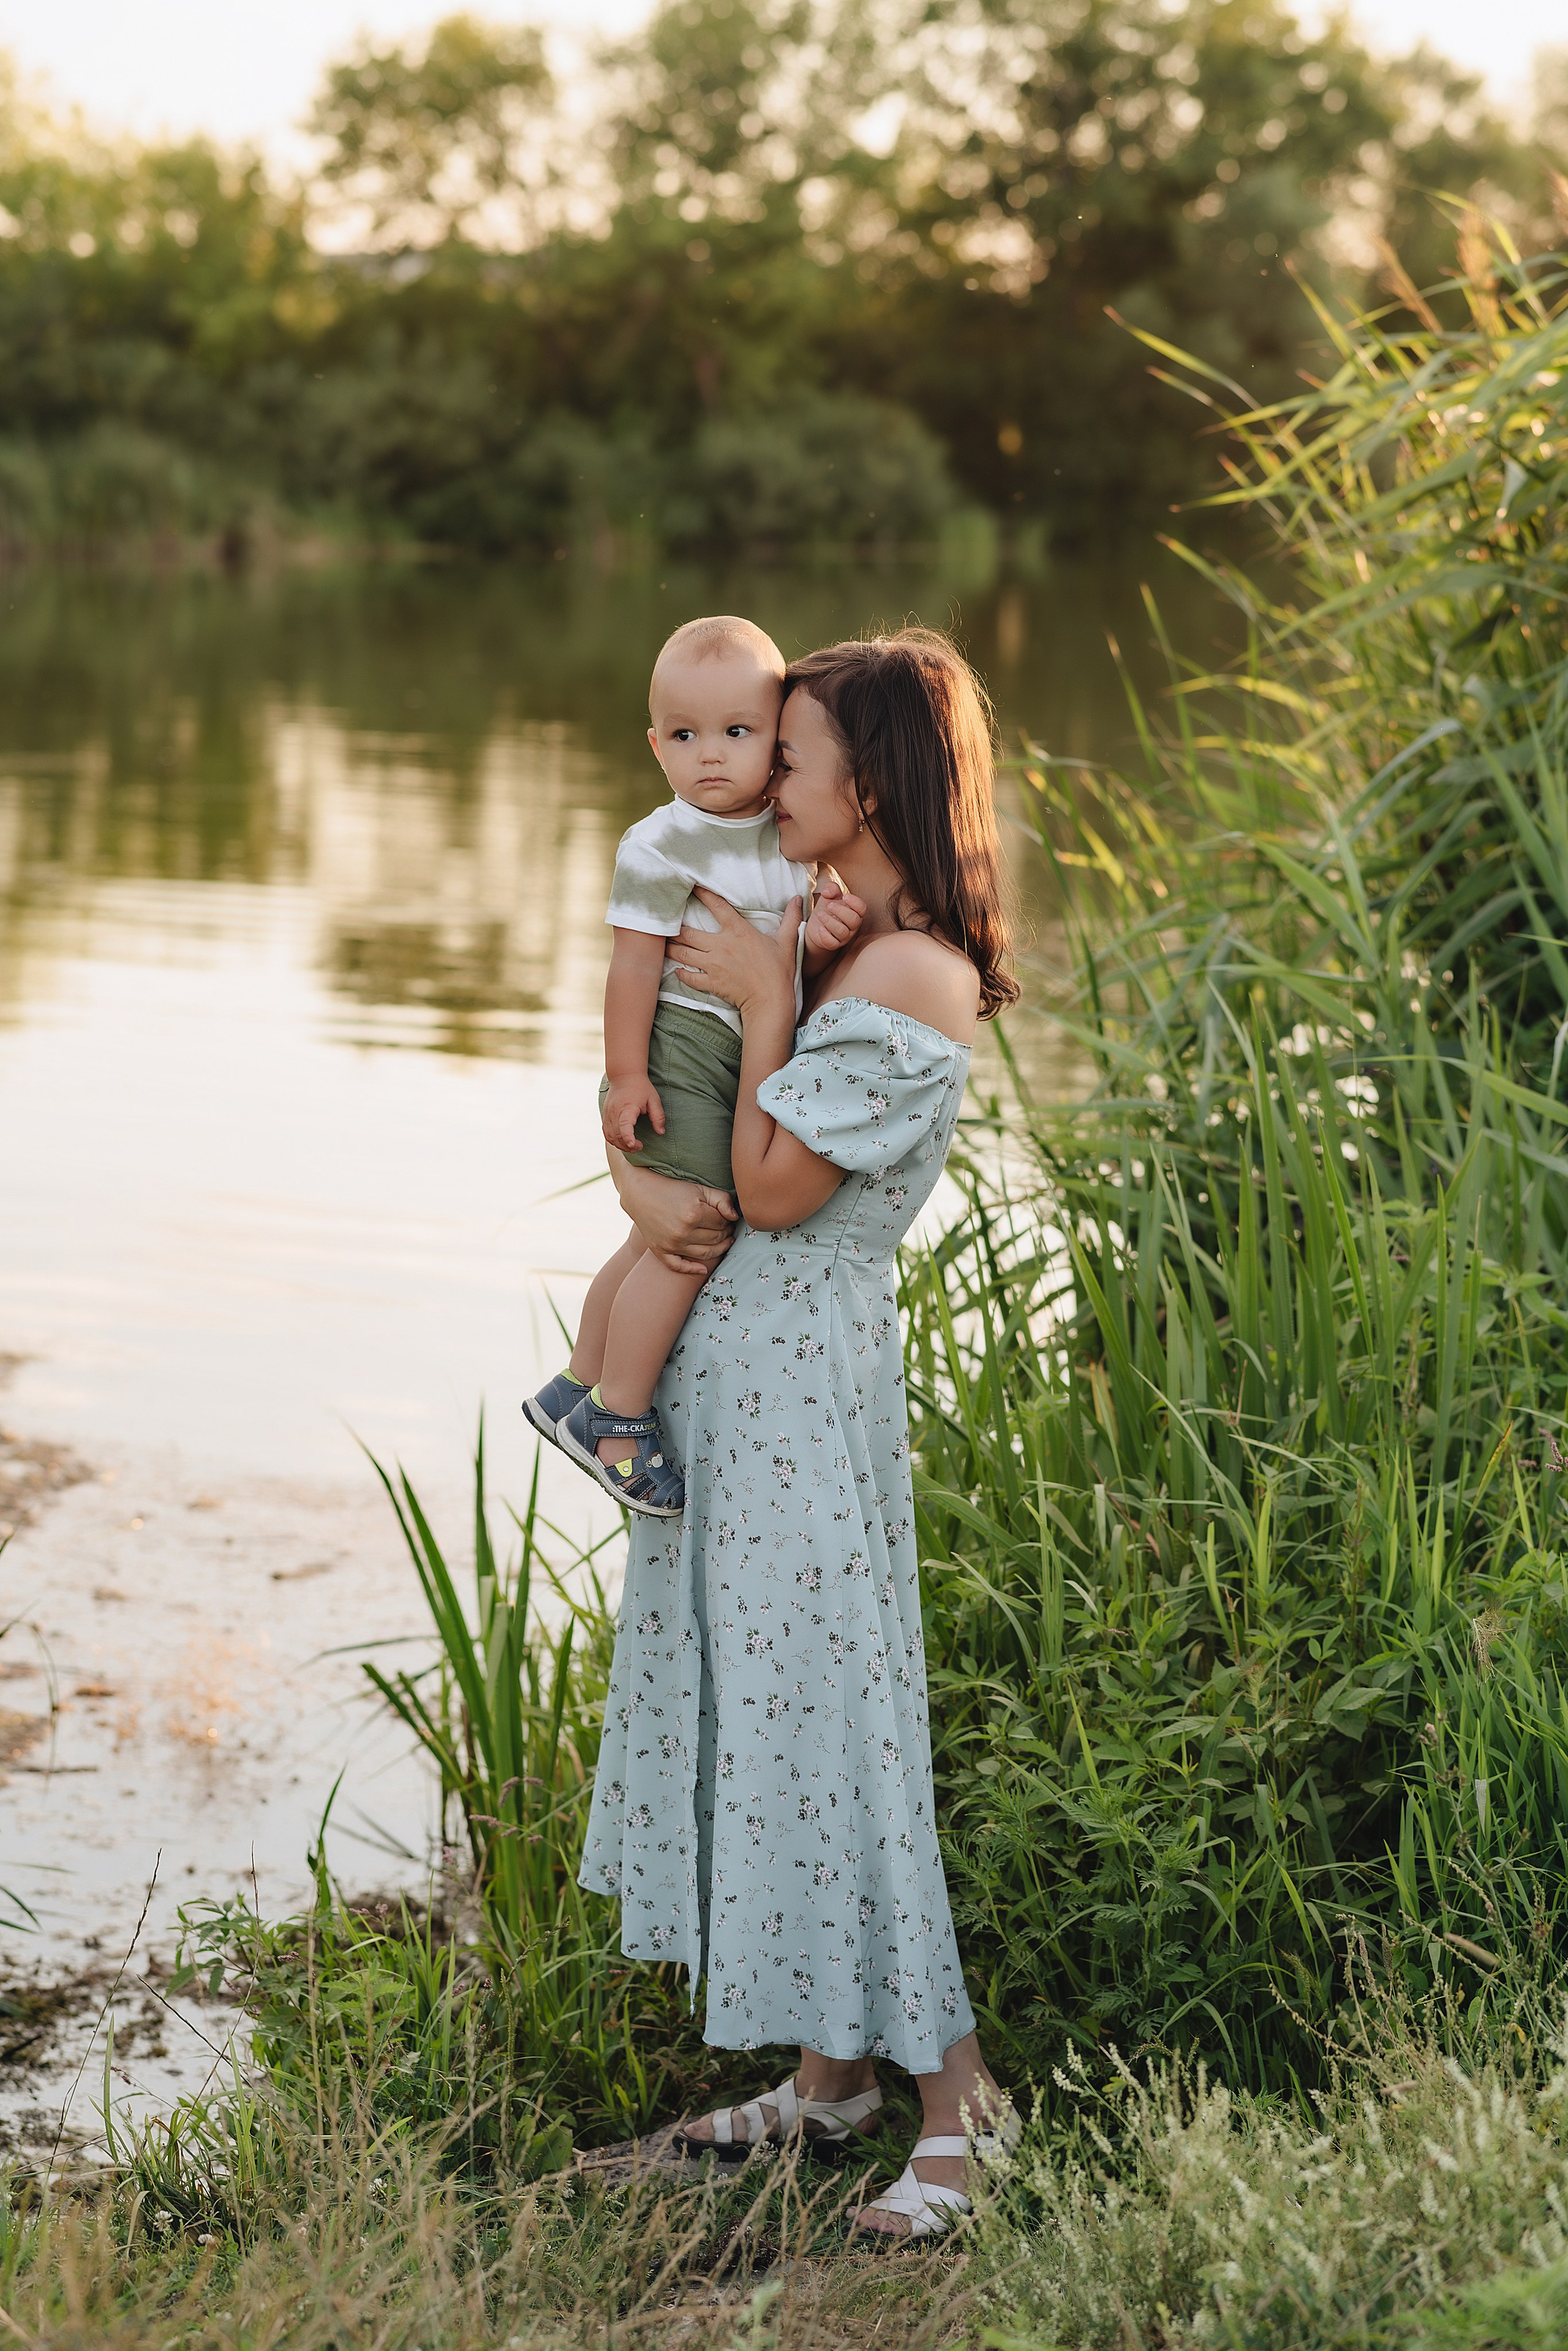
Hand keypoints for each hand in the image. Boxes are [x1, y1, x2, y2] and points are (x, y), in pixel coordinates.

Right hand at [602, 1072, 663, 1152]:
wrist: (624, 1075)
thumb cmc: (641, 1087)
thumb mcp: (654, 1099)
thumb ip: (658, 1116)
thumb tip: (661, 1132)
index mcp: (627, 1108)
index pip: (624, 1126)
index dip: (628, 1138)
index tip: (634, 1145)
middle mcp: (614, 1112)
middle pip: (617, 1135)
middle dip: (627, 1145)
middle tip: (639, 1147)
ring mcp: (607, 1114)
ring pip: (610, 1136)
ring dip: (620, 1145)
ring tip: (632, 1146)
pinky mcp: (605, 1115)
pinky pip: (606, 1132)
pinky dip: (612, 1140)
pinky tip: (622, 1141)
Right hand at [610, 1151, 738, 1276]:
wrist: (640, 1193)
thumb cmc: (673, 1188)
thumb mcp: (699, 1188)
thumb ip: (722, 1200)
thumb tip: (735, 1217)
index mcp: (693, 1213)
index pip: (722, 1223)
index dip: (728, 1220)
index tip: (727, 1218)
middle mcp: (682, 1231)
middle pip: (715, 1238)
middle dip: (725, 1233)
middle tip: (727, 1228)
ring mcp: (671, 1243)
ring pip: (704, 1253)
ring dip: (718, 1249)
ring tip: (723, 1241)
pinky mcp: (660, 1250)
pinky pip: (678, 1266)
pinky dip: (692, 1270)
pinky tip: (703, 1269)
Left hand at [669, 890, 801, 1017]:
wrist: (771, 1001)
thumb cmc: (779, 971)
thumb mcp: (787, 941)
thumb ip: (791, 918)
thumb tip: (798, 898)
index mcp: (738, 931)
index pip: (716, 906)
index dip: (702, 893)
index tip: (691, 886)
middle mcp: (721, 945)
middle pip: (688, 932)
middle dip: (674, 927)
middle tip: (664, 922)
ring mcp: (713, 965)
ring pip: (683, 953)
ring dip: (672, 948)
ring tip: (664, 943)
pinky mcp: (710, 982)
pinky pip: (688, 976)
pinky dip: (681, 972)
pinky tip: (677, 969)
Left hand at [803, 874, 866, 958]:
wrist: (816, 924)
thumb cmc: (827, 909)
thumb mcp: (829, 895)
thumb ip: (831, 888)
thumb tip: (828, 891)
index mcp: (855, 911)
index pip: (862, 908)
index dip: (855, 902)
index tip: (844, 896)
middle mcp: (852, 925)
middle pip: (854, 920)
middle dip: (841, 911)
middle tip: (829, 905)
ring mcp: (844, 936)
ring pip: (842, 931)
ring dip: (830, 921)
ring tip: (820, 914)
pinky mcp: (833, 944)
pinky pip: (832, 943)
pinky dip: (825, 935)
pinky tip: (820, 928)